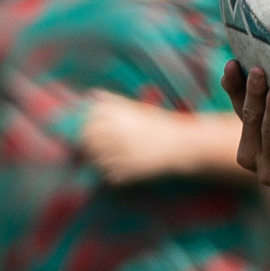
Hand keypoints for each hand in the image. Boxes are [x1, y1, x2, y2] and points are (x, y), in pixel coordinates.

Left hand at [77, 92, 202, 184]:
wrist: (182, 144)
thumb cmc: (160, 124)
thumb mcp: (137, 107)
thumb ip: (114, 101)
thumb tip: (92, 95)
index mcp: (115, 113)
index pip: (87, 120)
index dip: (88, 127)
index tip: (93, 132)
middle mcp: (114, 131)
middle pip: (88, 140)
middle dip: (90, 145)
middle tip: (101, 149)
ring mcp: (119, 152)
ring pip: (96, 159)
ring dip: (100, 161)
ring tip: (115, 158)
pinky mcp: (127, 170)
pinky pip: (109, 175)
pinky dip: (113, 174)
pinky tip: (124, 169)